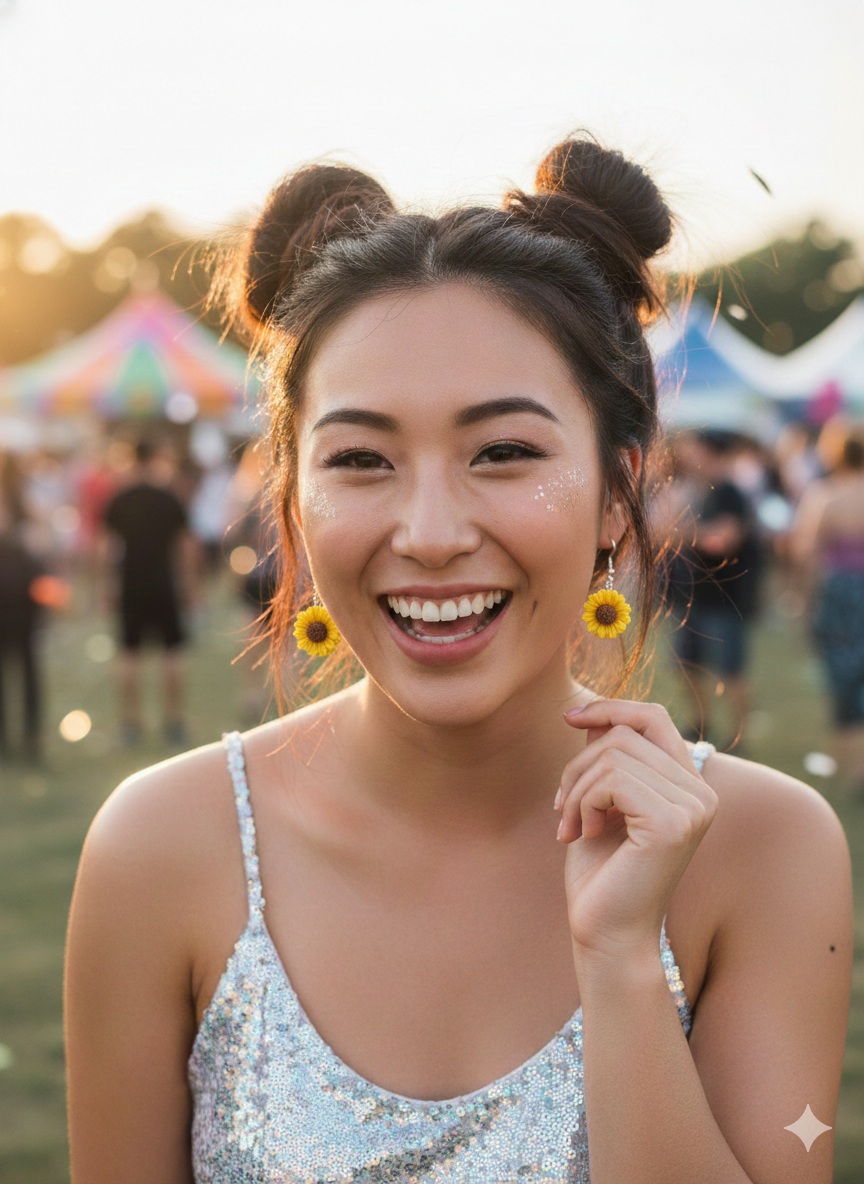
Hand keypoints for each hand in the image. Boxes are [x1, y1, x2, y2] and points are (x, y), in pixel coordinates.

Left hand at [556, 700, 717, 963]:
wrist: (605, 934)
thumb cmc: (601, 872)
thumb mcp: (600, 802)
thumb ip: (606, 760)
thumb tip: (595, 715)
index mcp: (690, 785)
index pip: (654, 717)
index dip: (611, 707)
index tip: (569, 717)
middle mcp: (701, 793)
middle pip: (624, 734)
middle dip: (578, 765)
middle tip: (562, 808)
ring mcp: (692, 808)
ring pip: (613, 754)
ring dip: (576, 788)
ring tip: (571, 826)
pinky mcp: (672, 824)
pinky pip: (612, 780)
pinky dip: (583, 803)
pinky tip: (583, 834)